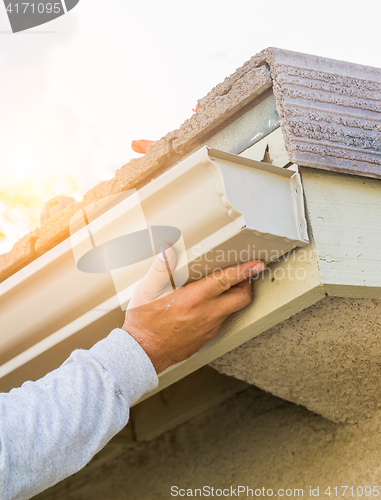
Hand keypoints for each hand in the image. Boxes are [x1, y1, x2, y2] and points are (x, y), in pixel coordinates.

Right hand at [122, 246, 265, 373]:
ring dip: (232, 297)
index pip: (227, 280)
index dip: (245, 270)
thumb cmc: (144, 323)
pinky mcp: (206, 338)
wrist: (142, 354)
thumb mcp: (147, 290)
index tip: (257, 264)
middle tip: (241, 275)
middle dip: (247, 284)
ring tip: (222, 287)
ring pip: (231, 310)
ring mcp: (209, 328)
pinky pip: (220, 320)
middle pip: (241, 298)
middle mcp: (207, 314)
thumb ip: (161, 268)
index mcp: (195, 299)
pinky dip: (220, 310)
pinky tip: (206, 306)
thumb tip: (168, 250)